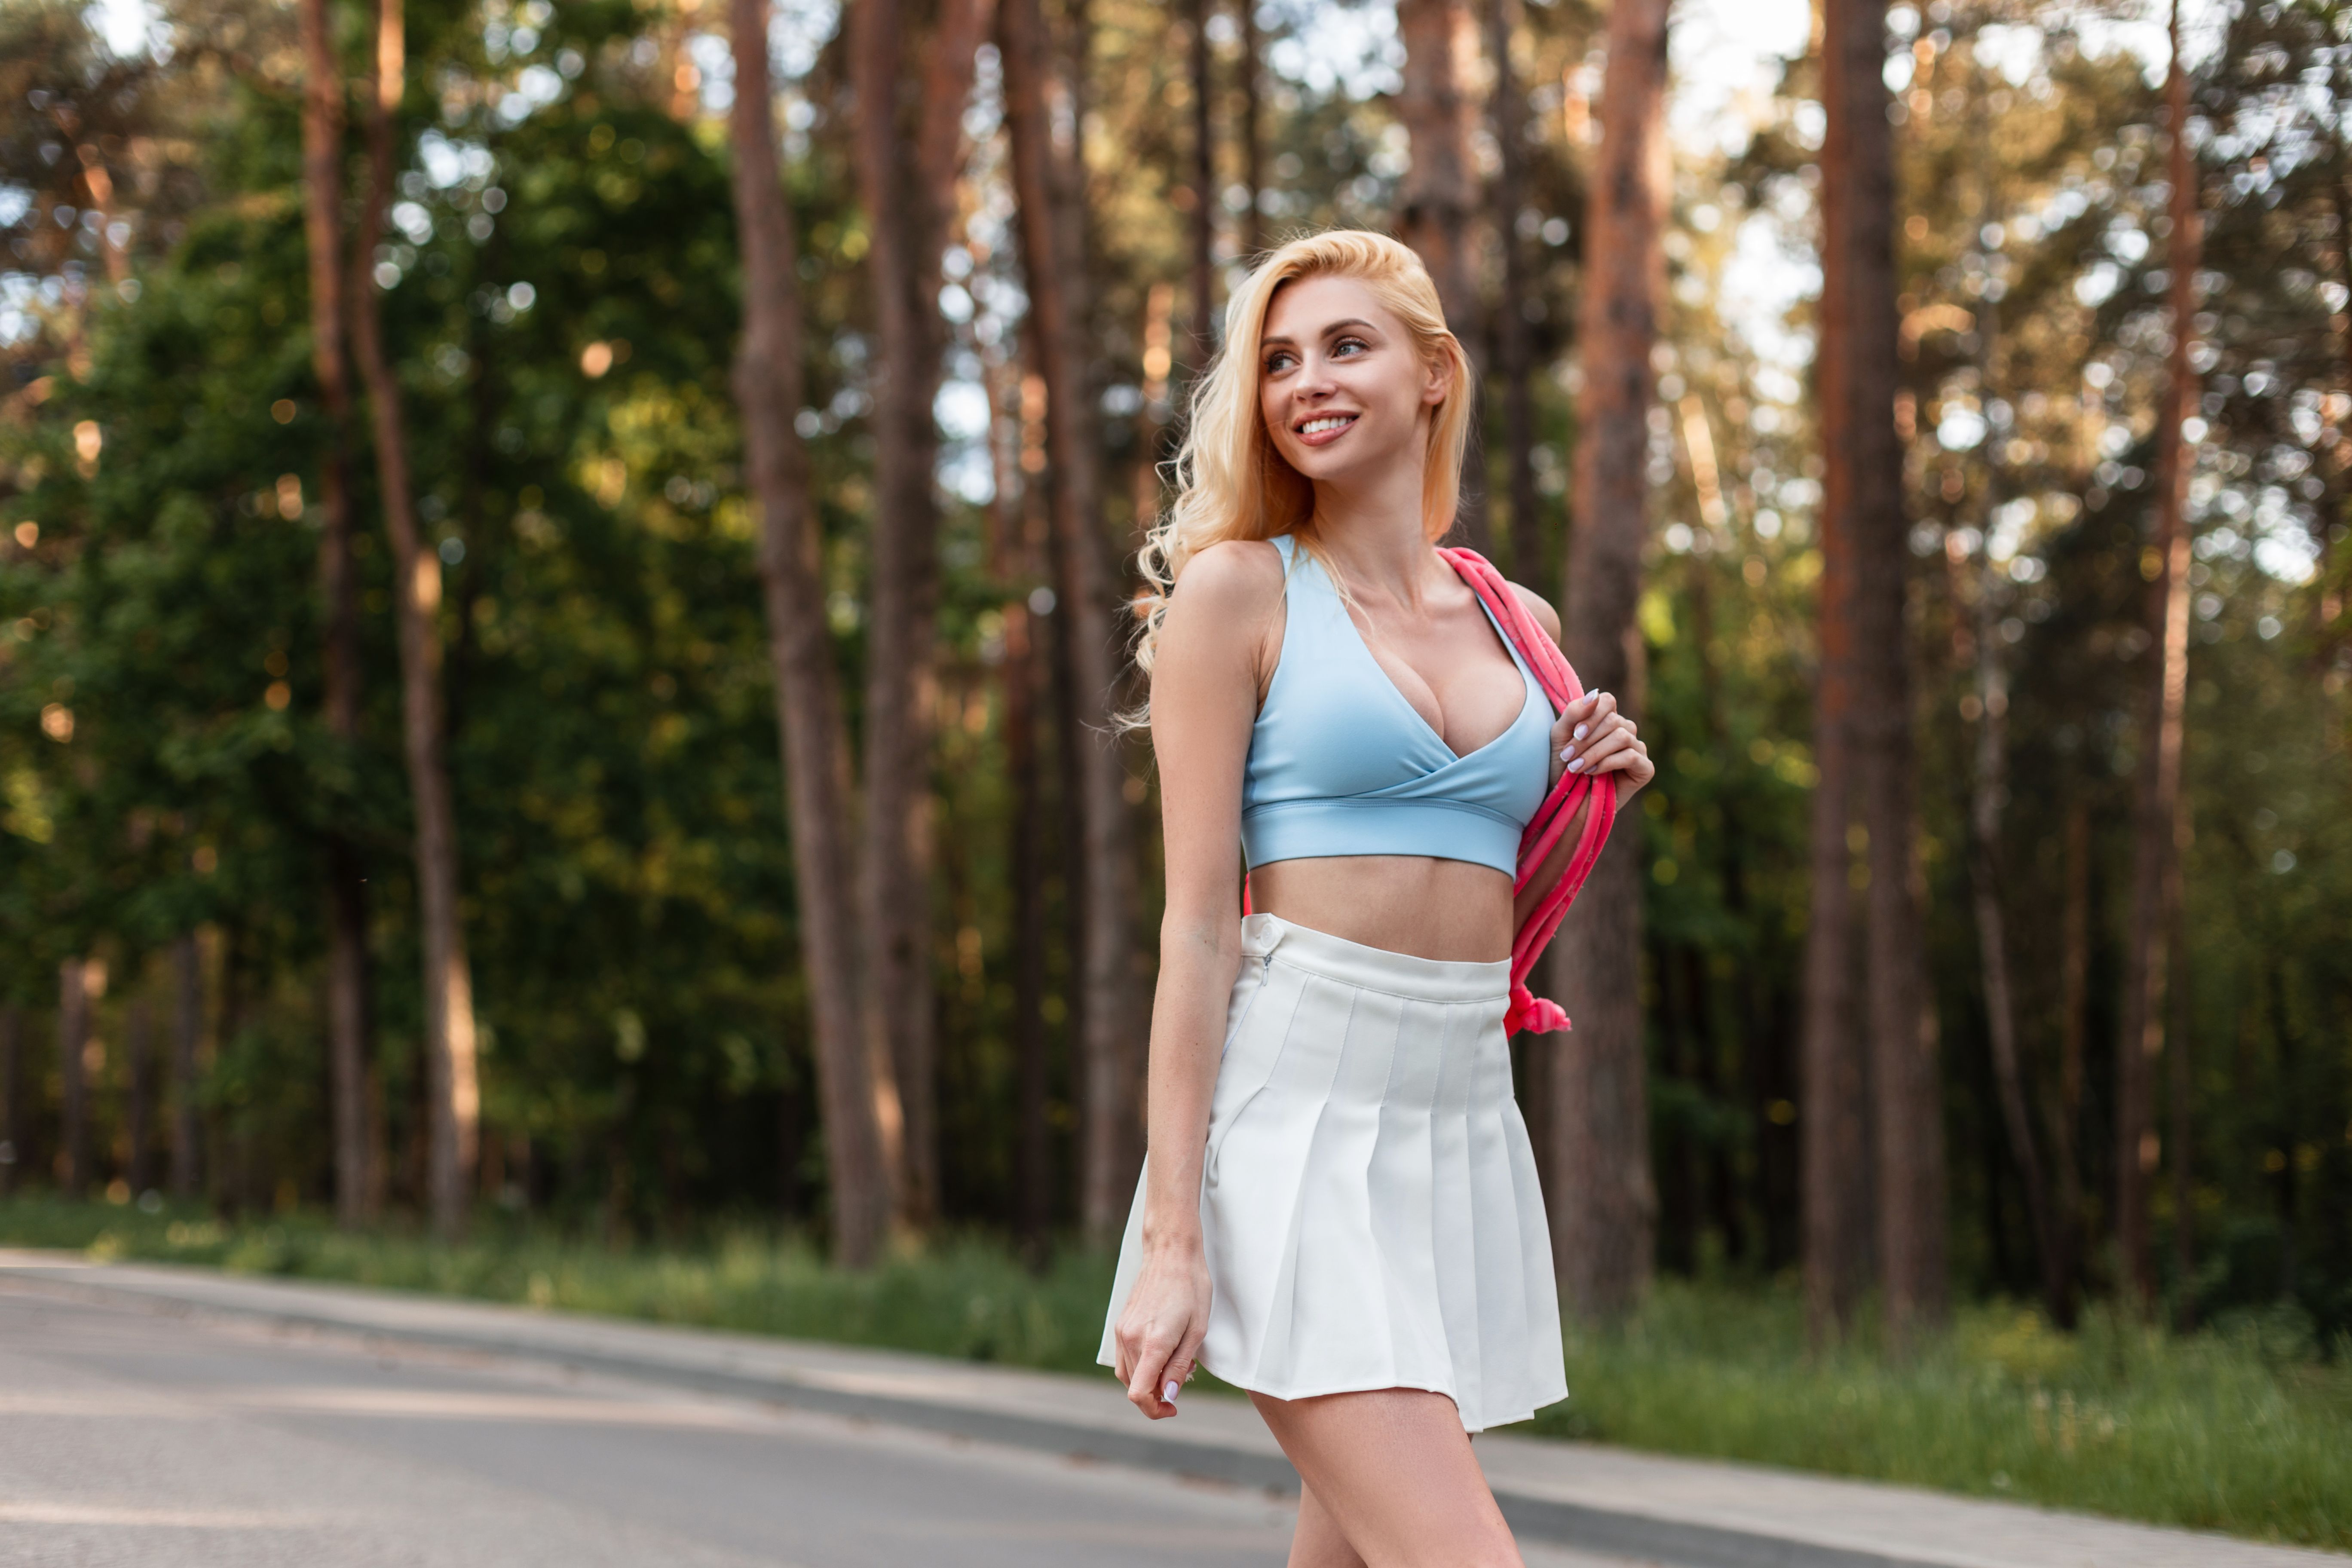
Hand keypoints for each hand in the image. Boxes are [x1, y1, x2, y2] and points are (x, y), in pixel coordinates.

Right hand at [1111, 1240, 1211, 1420]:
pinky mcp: (1120, 1324)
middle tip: (1185, 1376)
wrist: (1171, 1252)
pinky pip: (1125, 1358)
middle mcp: (1130, 1339)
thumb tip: (1168, 1396)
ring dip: (1148, 1380)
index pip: (1139, 1394)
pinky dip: (1140, 1366)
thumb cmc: (1191, 1288)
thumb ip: (1180, 1367)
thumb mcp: (1197, 1331)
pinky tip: (1162, 1352)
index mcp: (1152, 1343)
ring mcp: (1122, 1331)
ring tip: (1175, 1363)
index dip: (1155, 1410)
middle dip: (1158, 1393)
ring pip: (1127, 1375)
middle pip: (1134, 1387)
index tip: (1174, 1406)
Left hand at [1549, 690, 1653, 806]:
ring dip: (1594, 753)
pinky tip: (1593, 773)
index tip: (1575, 734)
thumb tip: (1595, 694)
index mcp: (1606, 719)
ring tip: (1576, 768)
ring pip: (1622, 737)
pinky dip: (1608, 763)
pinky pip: (1631, 756)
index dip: (1592, 715)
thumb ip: (1575, 712)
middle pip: (1613, 720)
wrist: (1566, 800)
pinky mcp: (1644, 768)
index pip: (1608, 700)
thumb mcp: (1561, 735)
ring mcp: (1637, 749)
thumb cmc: (1563, 766)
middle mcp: (1625, 731)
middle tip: (1568, 757)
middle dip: (1587, 740)